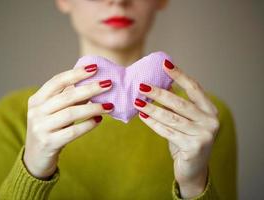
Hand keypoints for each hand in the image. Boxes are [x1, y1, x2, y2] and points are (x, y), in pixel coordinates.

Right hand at [24, 64, 113, 179]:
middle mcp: (36, 112)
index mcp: (36, 100)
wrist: (36, 157)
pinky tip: (99, 120)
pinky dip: (88, 125)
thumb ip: (69, 98)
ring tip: (109, 105)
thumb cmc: (50, 129)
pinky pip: (72, 132)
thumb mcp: (54, 112)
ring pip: (70, 113)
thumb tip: (93, 84)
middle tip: (108, 84)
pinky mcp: (48, 143)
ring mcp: (40, 128)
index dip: (76, 73)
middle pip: (66, 96)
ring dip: (93, 108)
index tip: (94, 68)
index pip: (57, 81)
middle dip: (90, 88)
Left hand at [133, 60, 219, 197]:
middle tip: (141, 86)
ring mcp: (204, 135)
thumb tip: (159, 85)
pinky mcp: (193, 147)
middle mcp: (211, 121)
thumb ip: (178, 105)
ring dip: (152, 108)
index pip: (194, 88)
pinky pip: (168, 132)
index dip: (179, 75)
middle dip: (159, 93)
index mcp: (210, 110)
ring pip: (172, 117)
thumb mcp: (186, 120)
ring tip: (137, 101)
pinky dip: (153, 123)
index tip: (164, 63)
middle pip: (181, 102)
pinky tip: (142, 117)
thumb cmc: (187, 139)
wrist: (193, 169)